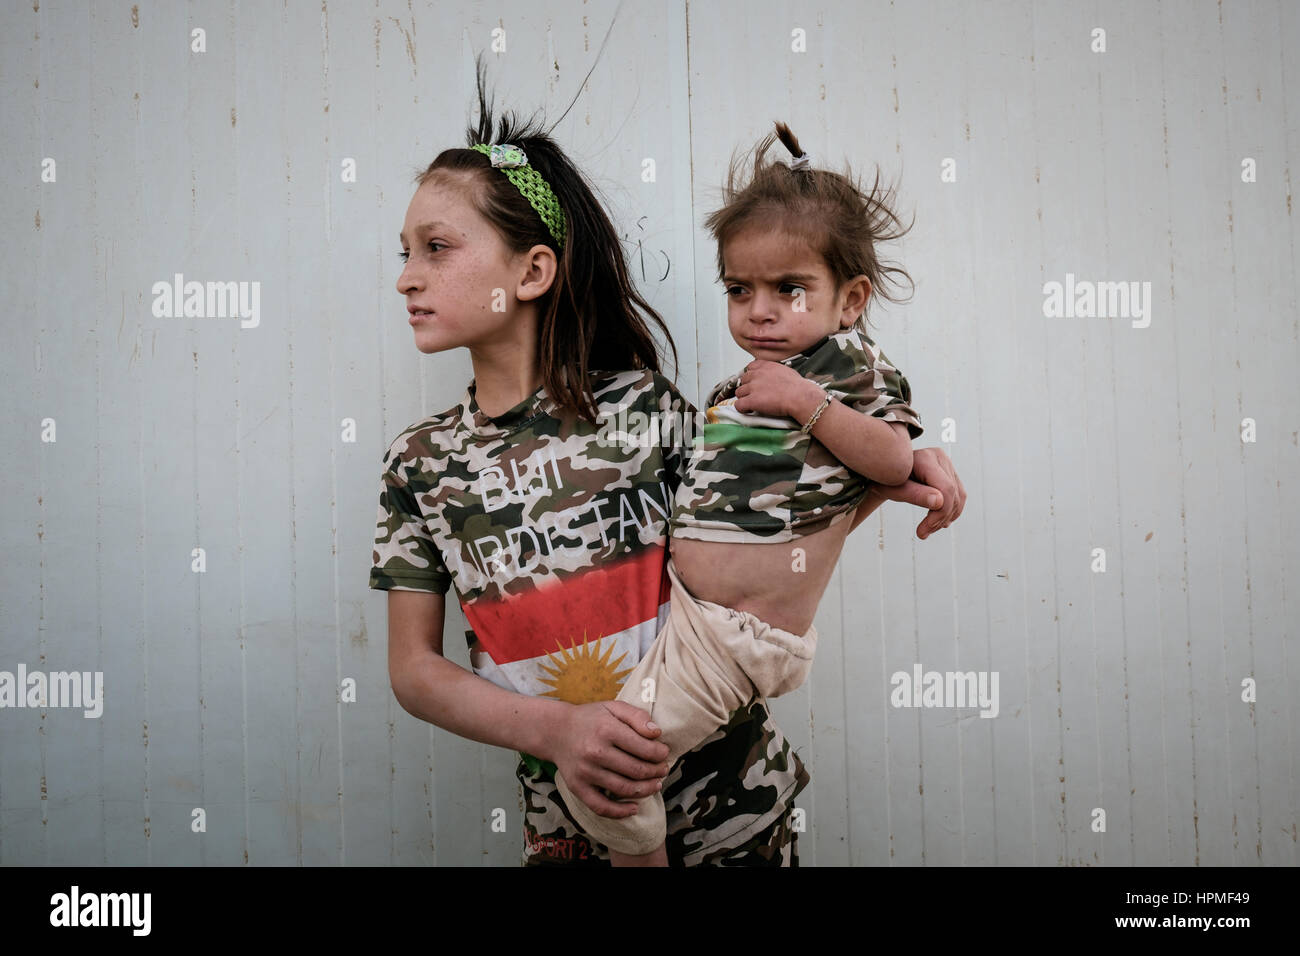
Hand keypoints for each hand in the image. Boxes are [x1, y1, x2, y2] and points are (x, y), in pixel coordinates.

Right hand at [551, 701, 670, 818]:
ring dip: (646, 790)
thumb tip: (657, 734)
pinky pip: (601, 806)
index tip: (664, 752)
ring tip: (656, 784)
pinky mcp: (577, 787)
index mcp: (606, 729)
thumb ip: (637, 716)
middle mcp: (595, 752)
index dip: (660, 753)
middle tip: (663, 769)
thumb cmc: (590, 718)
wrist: (555, 731)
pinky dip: (620, 812)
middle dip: (657, 772)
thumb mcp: (613, 707)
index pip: (643, 748)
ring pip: (624, 789)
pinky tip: (634, 808)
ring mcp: (586, 772)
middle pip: (637, 770)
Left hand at [733, 359, 818, 419]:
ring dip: (745, 398)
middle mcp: (757, 374)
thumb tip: (775, 377)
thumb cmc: (798, 387)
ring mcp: (753, 387)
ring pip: (739, 392)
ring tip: (753, 404)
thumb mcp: (786, 372)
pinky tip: (750, 410)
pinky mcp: (751, 400)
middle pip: (743, 380)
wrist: (800, 397)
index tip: (754, 383)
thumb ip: (776, 372)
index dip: (751, 376)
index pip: (750, 367)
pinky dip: (742, 409)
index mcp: (766, 366)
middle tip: (755, 395)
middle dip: (748, 388)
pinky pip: (738, 405)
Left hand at [869, 446, 965, 538]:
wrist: (882, 472)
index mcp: (925, 458)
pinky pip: (958, 495)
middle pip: (953, 494)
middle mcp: (939, 457)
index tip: (923, 531)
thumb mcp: (892, 490)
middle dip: (940, 519)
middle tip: (923, 533)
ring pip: (958, 496)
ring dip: (946, 518)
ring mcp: (946, 464)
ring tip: (928, 529)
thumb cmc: (884, 480)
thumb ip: (914, 495)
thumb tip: (939, 502)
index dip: (939, 513)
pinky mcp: (948, 473)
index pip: (945, 488)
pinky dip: (950, 512)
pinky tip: (937, 521)